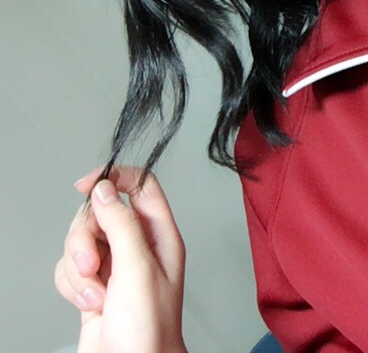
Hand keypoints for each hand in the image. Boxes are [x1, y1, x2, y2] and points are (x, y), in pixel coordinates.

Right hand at [54, 167, 187, 352]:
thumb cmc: (149, 327)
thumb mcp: (138, 268)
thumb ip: (122, 224)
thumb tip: (105, 189)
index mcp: (160, 235)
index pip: (141, 186)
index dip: (114, 178)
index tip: (86, 185)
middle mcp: (138, 247)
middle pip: (99, 215)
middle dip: (85, 239)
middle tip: (93, 267)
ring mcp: (115, 267)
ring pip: (80, 243)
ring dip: (78, 269)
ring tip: (94, 294)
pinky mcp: (94, 286)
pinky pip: (70, 269)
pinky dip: (72, 286)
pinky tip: (88, 304)